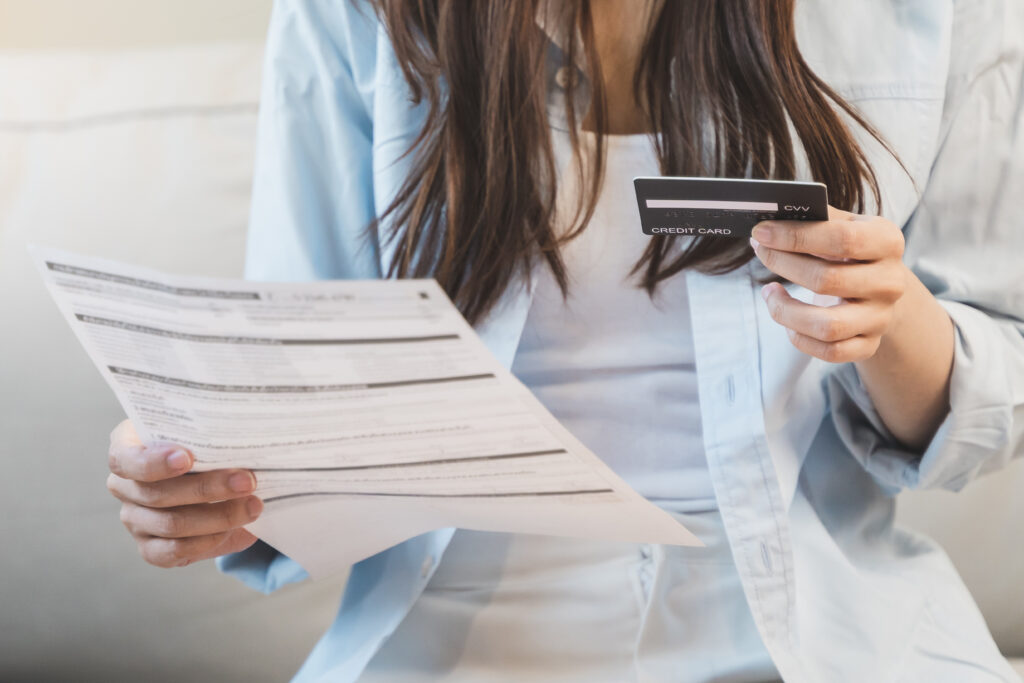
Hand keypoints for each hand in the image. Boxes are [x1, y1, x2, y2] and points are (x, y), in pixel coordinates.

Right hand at [106, 420, 262, 567]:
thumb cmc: (205, 447)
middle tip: (247, 481)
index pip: (124, 458)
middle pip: (157, 494)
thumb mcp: (203, 433)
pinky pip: (174, 551)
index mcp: (127, 448)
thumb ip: (211, 434)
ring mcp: (134, 519)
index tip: (187, 458)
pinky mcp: (150, 547)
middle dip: (208, 488)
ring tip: (253, 505)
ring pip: (171, 524)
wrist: (215, 480)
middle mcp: (124, 486)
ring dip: (219, 516)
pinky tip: (235, 528)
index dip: (153, 461)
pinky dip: (208, 541)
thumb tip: (244, 440)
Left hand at [750, 206, 908, 362]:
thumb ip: (815, 216)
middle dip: (782, 264)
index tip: (761, 232)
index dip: (795, 236)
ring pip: (826, 326)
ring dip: (784, 311)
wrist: (878, 286)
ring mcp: (880, 317)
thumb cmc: (850, 250)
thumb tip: (771, 213)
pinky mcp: (868, 344)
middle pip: (826, 280)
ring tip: (768, 292)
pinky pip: (829, 352)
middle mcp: (890, 282)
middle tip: (761, 252)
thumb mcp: (843, 224)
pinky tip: (787, 321)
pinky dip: (798, 337)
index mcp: (887, 242)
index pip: (841, 239)